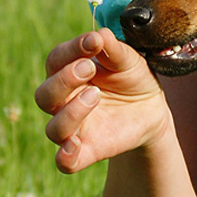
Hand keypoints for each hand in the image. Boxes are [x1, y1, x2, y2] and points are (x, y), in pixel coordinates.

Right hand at [35, 28, 171, 173]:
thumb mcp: (129, 60)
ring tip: (96, 95)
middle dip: (64, 80)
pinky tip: (75, 145)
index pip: (55, 61)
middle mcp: (63, 101)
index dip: (71, 50)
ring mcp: (73, 128)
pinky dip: (65, 156)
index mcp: (67, 73)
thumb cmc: (132, 77)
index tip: (93, 42)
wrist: (152, 107)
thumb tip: (99, 34)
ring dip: (71, 111)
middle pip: (44, 95)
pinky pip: (65, 162)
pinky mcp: (86, 151)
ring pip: (54, 128)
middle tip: (89, 68)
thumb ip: (113, 49)